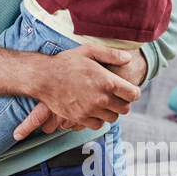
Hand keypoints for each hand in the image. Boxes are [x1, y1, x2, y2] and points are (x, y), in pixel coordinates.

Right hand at [12, 44, 140, 139]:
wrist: (43, 77)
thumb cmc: (66, 62)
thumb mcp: (88, 51)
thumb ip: (111, 54)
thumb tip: (128, 58)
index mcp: (107, 82)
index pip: (133, 94)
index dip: (132, 92)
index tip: (127, 90)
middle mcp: (101, 99)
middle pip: (125, 109)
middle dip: (122, 102)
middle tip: (114, 96)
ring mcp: (90, 110)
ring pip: (112, 118)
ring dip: (110, 111)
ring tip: (102, 102)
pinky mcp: (80, 118)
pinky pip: (98, 125)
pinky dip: (98, 119)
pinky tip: (92, 109)